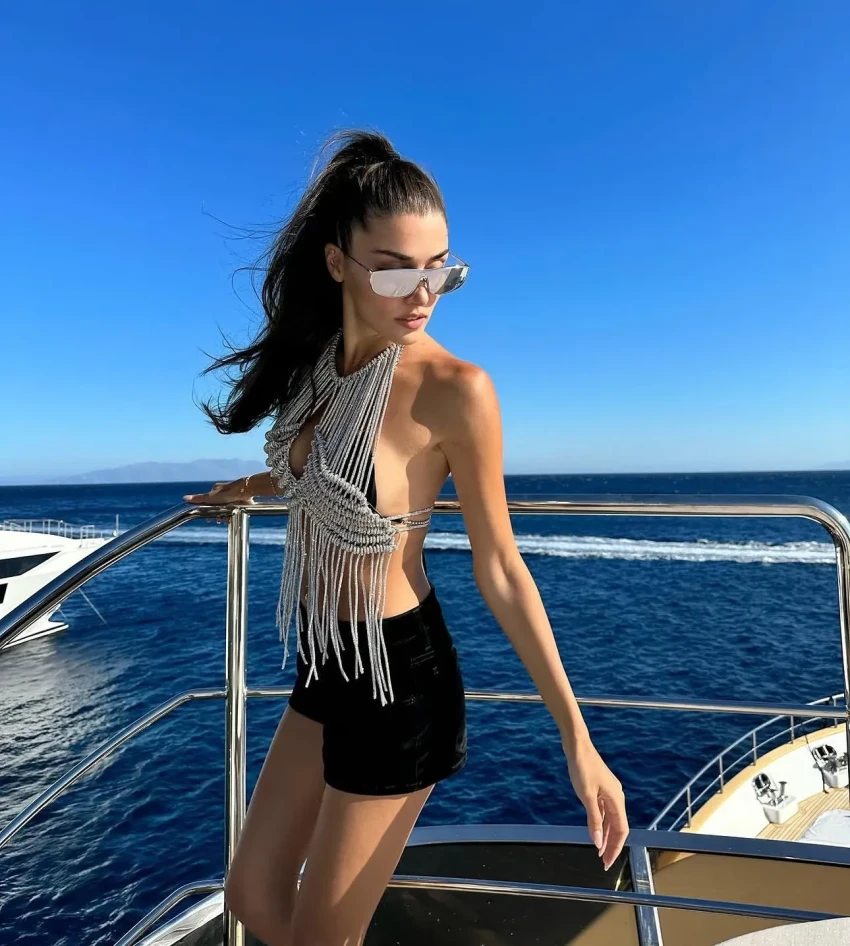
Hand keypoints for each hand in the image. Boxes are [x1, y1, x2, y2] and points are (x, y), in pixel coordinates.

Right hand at [184, 479, 254, 522]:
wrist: (245, 491)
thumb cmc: (227, 493)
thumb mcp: (211, 497)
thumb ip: (199, 498)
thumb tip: (184, 498)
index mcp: (215, 490)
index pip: (208, 503)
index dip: (207, 511)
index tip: (208, 518)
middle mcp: (223, 493)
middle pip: (217, 507)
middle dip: (217, 515)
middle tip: (218, 520)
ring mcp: (231, 498)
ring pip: (226, 510)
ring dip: (225, 516)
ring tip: (226, 519)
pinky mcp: (239, 502)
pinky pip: (234, 510)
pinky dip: (232, 514)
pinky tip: (232, 518)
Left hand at [563, 736, 628, 870]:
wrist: (577, 746)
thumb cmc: (582, 768)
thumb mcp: (586, 796)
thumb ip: (593, 820)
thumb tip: (598, 842)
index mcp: (617, 800)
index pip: (621, 830)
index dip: (616, 848)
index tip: (607, 862)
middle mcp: (616, 797)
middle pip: (617, 827)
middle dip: (611, 845)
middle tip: (603, 862)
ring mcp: (609, 793)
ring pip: (610, 820)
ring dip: (605, 836)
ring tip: (599, 851)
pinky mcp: (601, 789)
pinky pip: (604, 811)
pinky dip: (601, 823)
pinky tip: (595, 831)